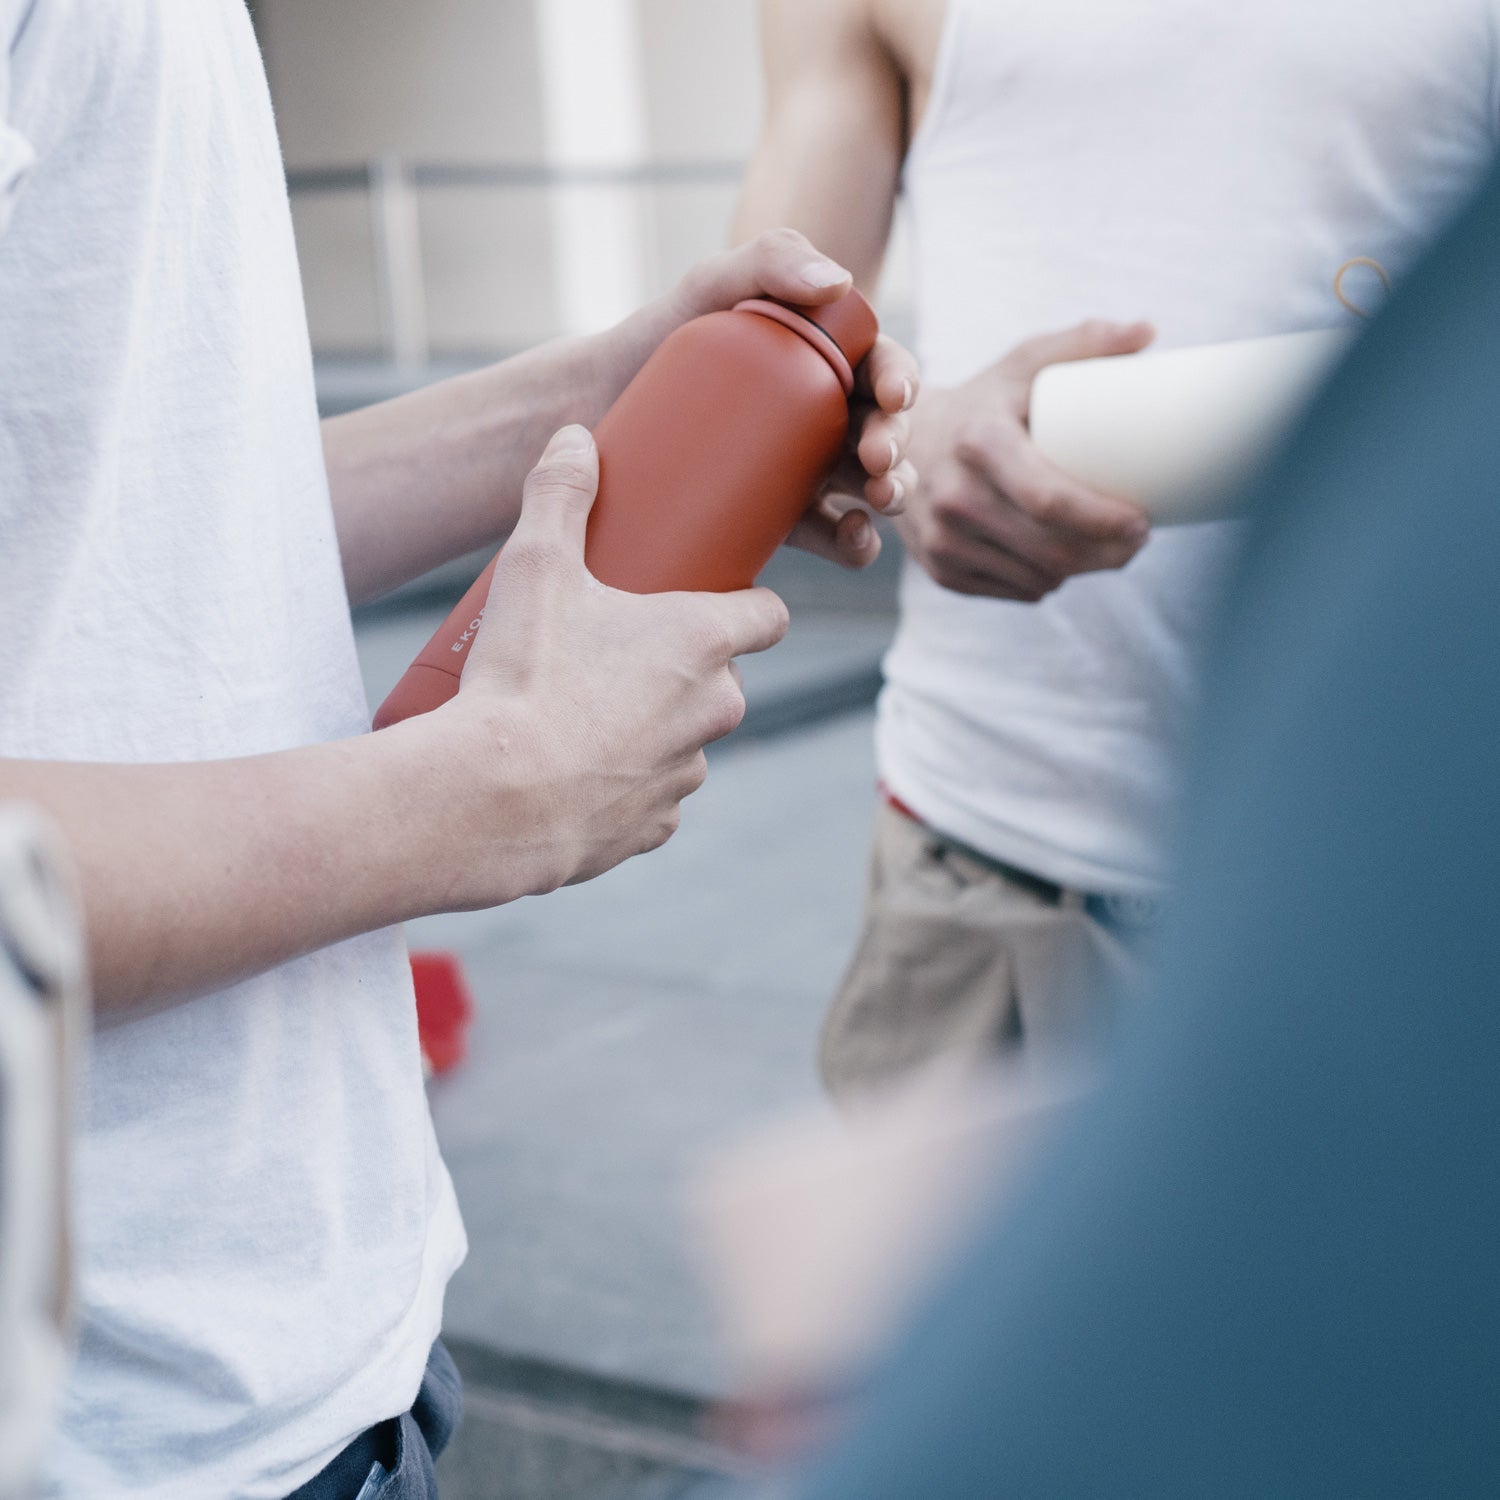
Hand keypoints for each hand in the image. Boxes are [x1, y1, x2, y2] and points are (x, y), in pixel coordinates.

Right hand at [438, 426, 788, 902]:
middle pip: (722, 680)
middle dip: (682, 668)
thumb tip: (574, 438)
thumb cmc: (522, 678)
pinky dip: (625, 785)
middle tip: (618, 651)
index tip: (714, 597)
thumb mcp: (534, 568)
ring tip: (586, 714)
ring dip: (654, 727)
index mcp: (702, 643)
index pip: (768, 616)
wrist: (490, 800)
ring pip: (686, 740)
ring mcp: (686, 774)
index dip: (746, 605)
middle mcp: (713, 710)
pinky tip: (579, 772)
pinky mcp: (654, 828)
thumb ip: (559, 496)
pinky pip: (653, 799)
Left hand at [603, 228, 919, 570]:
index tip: (889, 395)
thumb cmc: (655, 339)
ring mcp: (804, 471)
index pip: (880, 367)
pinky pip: (833, 538)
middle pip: (881, 432)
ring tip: (873, 499)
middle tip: (875, 457)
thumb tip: (839, 283)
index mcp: (823, 359)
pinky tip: (854, 540)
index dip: (899, 380)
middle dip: (895, 446)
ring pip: (868, 488)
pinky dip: (856, 544)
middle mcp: (823, 416)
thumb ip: (769, 258)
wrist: (594, 409)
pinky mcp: (781, 519)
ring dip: (890, 495)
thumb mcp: (709, 285)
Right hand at [899, 320, 1154, 600]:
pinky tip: (1060, 559)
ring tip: (1105, 546)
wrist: (898, 443)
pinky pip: (1017, 590)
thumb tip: (1147, 331)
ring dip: (1082, 570)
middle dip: (1108, 553)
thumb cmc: (983, 402)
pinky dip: (1047, 581)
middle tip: (1139, 538)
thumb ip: (1084, 342)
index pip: (1048, 499)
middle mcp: (953, 496)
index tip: (1143, 520)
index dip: (1103, 519)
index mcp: (978, 442)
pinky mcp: (941, 570)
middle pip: (1051, 549)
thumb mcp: (1024, 364)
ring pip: (1039, 577)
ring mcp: (943, 539)